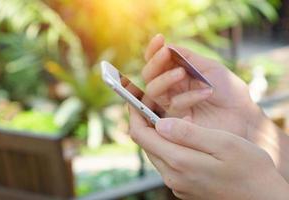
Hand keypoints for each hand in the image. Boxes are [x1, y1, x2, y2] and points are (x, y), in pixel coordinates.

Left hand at [129, 106, 288, 199]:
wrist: (263, 198)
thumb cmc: (250, 169)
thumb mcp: (223, 144)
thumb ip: (189, 133)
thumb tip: (161, 123)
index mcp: (180, 162)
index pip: (142, 135)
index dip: (135, 113)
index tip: (135, 97)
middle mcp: (173, 176)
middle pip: (146, 143)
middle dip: (144, 120)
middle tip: (153, 101)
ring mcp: (177, 183)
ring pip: (156, 152)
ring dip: (156, 132)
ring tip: (167, 114)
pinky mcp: (183, 186)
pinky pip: (167, 161)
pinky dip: (167, 145)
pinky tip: (180, 135)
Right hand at [142, 34, 262, 138]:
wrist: (242, 115)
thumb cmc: (228, 90)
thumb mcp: (209, 67)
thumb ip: (187, 57)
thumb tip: (167, 46)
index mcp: (177, 72)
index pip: (158, 61)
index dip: (154, 50)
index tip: (159, 38)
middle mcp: (171, 87)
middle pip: (149, 75)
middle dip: (155, 63)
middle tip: (165, 54)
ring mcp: (172, 104)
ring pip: (153, 90)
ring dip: (165, 78)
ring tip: (181, 72)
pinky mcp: (176, 120)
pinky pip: (172, 105)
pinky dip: (188, 96)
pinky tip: (207, 92)